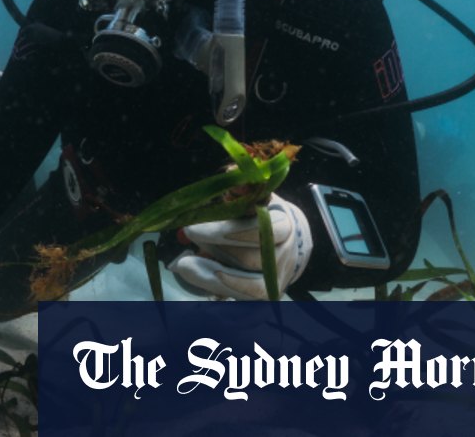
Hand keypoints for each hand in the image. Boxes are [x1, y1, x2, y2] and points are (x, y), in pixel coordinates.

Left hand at [168, 194, 311, 299]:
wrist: (291, 244)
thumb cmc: (266, 215)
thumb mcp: (258, 195)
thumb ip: (244, 184)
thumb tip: (231, 168)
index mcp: (284, 225)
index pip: (259, 230)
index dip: (224, 231)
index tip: (192, 228)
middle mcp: (285, 256)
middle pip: (250, 259)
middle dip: (214, 250)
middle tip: (186, 238)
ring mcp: (278, 280)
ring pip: (248, 286)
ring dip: (210, 276)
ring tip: (183, 264)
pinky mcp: (267, 298)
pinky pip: (245, 305)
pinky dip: (220, 296)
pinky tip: (199, 287)